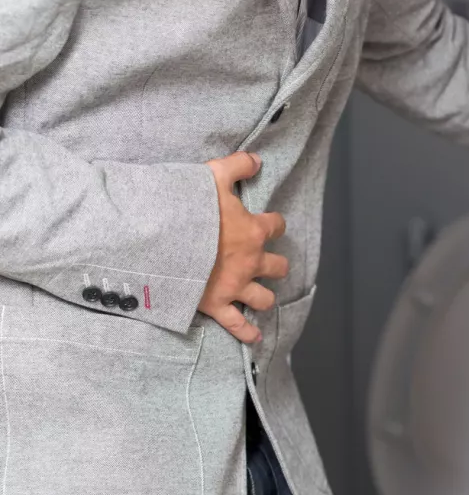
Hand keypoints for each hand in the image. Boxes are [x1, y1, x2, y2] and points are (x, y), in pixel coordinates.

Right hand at [199, 152, 288, 342]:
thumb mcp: (212, 176)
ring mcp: (235, 285)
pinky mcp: (217, 305)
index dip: (274, 224)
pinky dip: (248, 333)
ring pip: (264, 298)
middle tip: (266, 262)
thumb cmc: (187, 206)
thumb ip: (237, 166)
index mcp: (252, 231)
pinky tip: (256, 338)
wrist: (161, 239)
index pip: (276, 226)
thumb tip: (257, 159)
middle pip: (278, 266)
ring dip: (265, 296)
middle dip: (275, 264)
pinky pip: (238, 325)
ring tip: (262, 295)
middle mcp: (250, 261)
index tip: (270, 224)